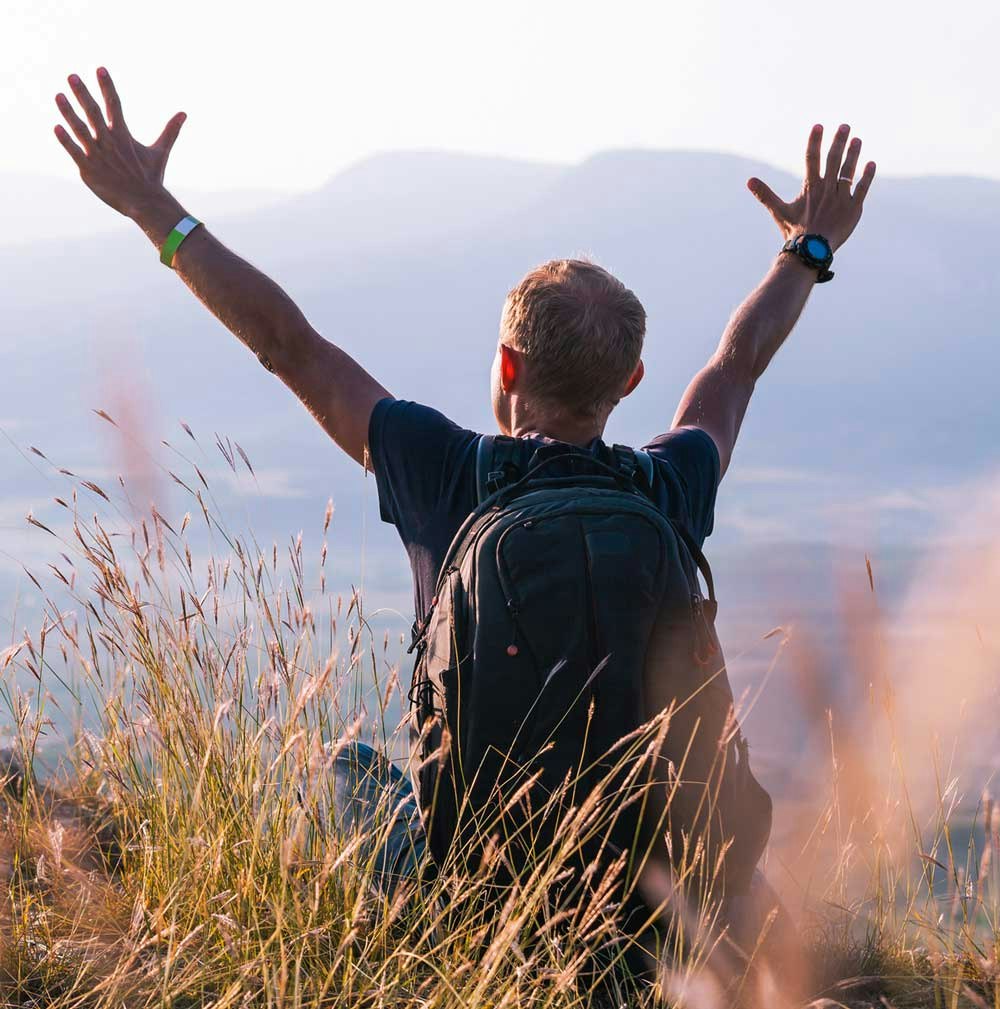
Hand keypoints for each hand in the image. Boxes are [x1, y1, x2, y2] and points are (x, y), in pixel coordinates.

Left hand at [54, 68, 185, 219]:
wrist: (146, 204)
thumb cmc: (151, 177)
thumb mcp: (160, 151)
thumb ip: (170, 131)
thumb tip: (184, 114)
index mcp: (124, 135)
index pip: (114, 105)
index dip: (107, 86)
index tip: (100, 69)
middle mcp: (109, 142)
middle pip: (93, 113)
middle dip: (83, 94)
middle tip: (72, 76)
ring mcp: (98, 156)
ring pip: (80, 130)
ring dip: (69, 112)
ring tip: (58, 95)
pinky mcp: (89, 170)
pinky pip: (75, 152)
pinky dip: (66, 140)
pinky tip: (57, 128)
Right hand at [747, 124, 875, 251]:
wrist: (811, 251)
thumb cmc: (795, 232)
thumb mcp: (779, 211)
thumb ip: (765, 194)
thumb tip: (749, 181)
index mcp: (810, 188)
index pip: (811, 158)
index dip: (814, 141)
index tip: (819, 126)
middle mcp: (826, 189)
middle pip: (833, 160)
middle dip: (839, 141)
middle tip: (845, 126)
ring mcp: (841, 198)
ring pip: (848, 171)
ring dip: (853, 154)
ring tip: (857, 140)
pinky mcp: (853, 209)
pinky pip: (862, 188)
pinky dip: (867, 176)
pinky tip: (871, 164)